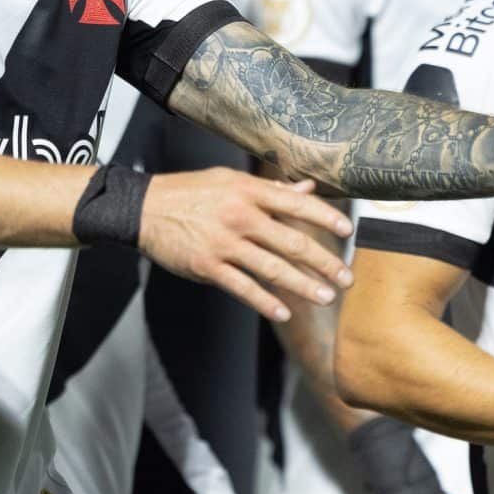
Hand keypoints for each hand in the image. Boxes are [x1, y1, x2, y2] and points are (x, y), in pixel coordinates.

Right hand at [140, 170, 352, 323]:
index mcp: (248, 191)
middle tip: (348, 276)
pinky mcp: (207, 266)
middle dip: (324, 261)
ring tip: (326, 297)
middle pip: (292, 241)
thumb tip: (307, 188)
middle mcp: (240, 215)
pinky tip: (284, 312)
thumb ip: (270, 190)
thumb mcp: (230, 181)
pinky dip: (265, 302)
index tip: (348, 231)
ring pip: (273, 268)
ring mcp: (224, 243)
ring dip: (303, 286)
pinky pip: (243, 288)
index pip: (296, 204)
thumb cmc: (190, 192)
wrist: (144, 209)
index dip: (325, 218)